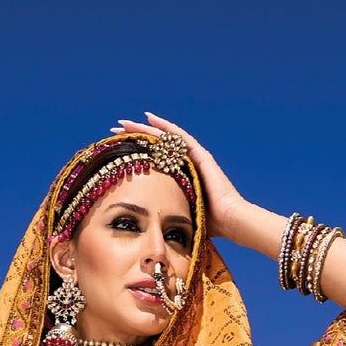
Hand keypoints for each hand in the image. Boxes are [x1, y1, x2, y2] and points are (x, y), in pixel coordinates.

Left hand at [113, 113, 248, 240]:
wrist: (231, 222)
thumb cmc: (209, 225)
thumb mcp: (180, 216)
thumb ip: (166, 213)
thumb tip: (146, 227)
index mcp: (180, 177)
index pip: (153, 160)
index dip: (135, 153)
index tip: (116, 149)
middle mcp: (186, 163)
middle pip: (156, 145)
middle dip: (134, 137)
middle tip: (115, 130)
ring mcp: (194, 157)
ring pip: (164, 138)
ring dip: (144, 129)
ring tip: (124, 123)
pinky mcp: (201, 155)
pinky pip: (178, 137)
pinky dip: (164, 127)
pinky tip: (148, 118)